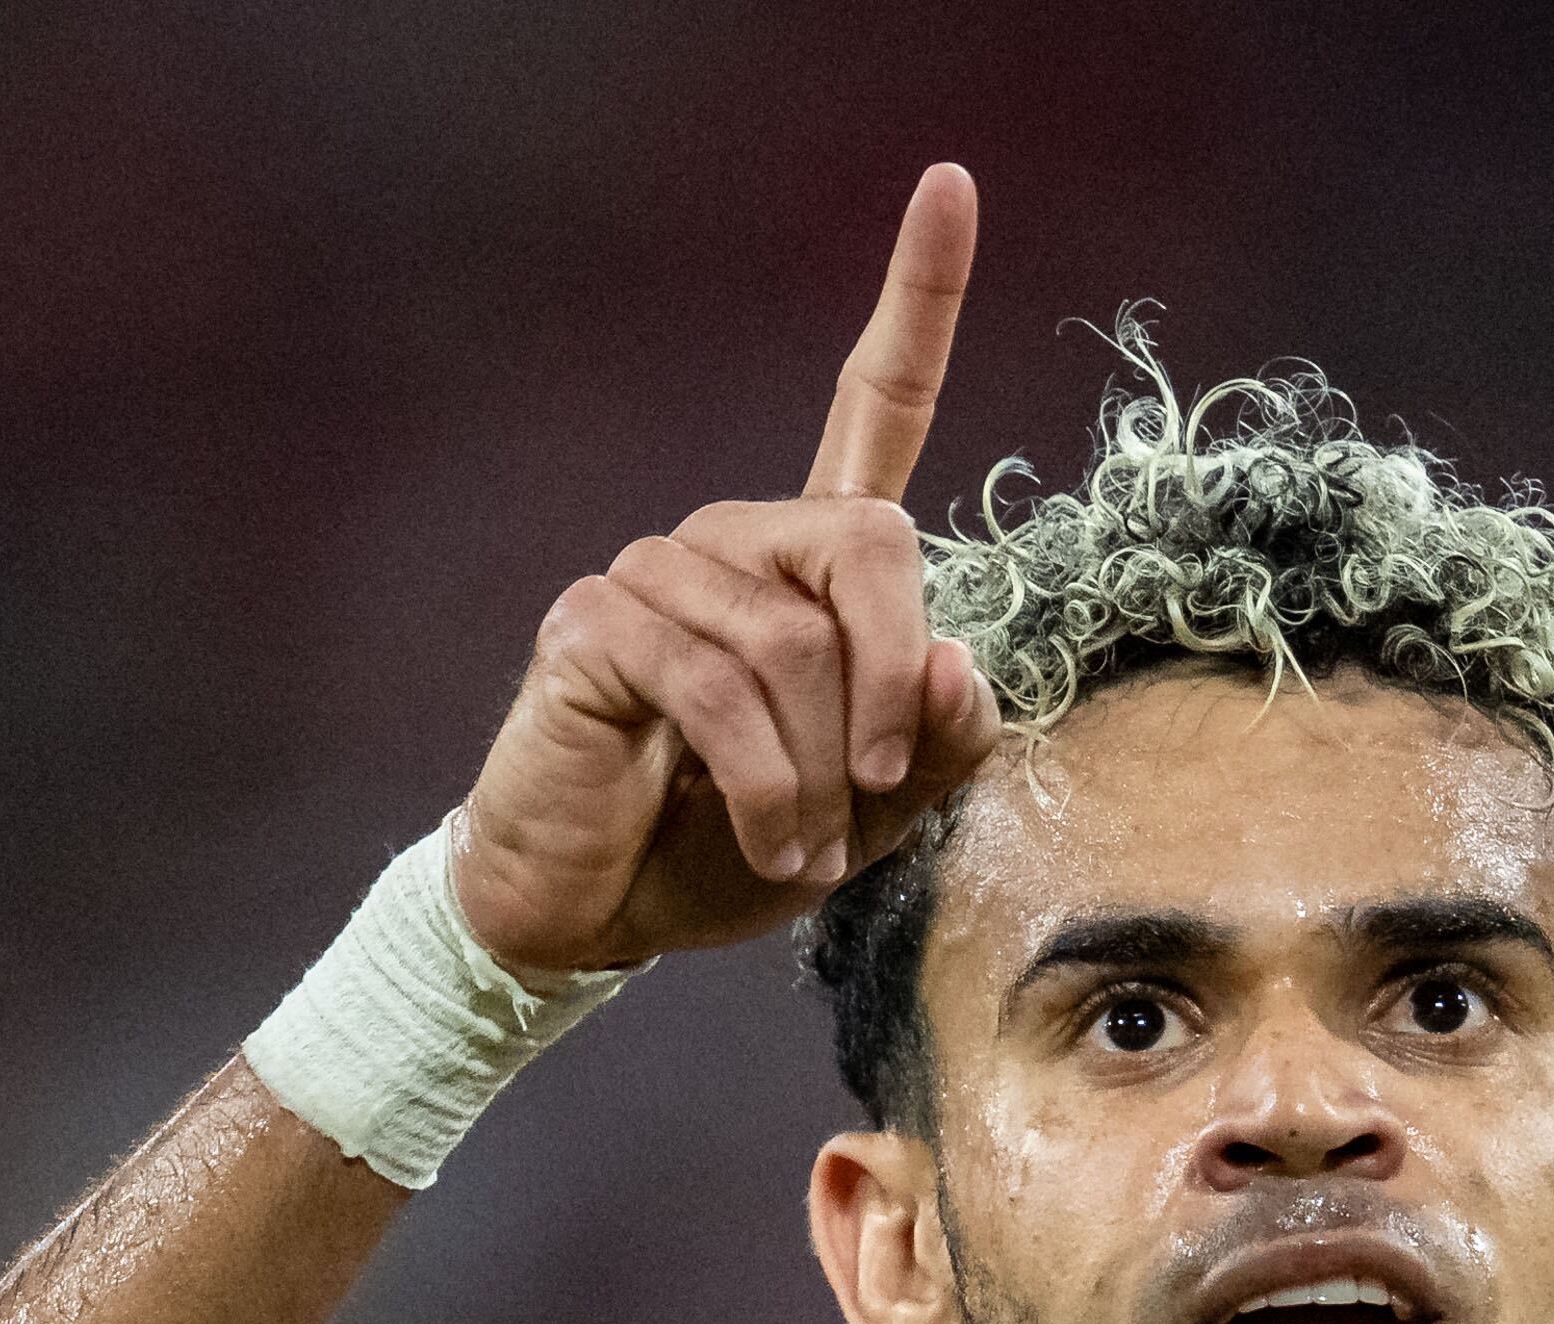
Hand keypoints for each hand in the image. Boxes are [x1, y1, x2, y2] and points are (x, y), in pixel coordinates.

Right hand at [450, 164, 1003, 975]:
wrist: (603, 908)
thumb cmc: (735, 844)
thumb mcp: (874, 808)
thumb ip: (935, 738)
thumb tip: (956, 662)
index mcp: (814, 561)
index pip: (875, 405)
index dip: (919, 299)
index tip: (949, 185)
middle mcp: (740, 539)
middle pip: (874, 542)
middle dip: (894, 687)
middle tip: (873, 790)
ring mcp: (661, 571)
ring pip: (795, 647)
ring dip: (817, 778)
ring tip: (799, 845)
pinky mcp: (597, 623)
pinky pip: (719, 688)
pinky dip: (763, 786)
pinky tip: (765, 839)